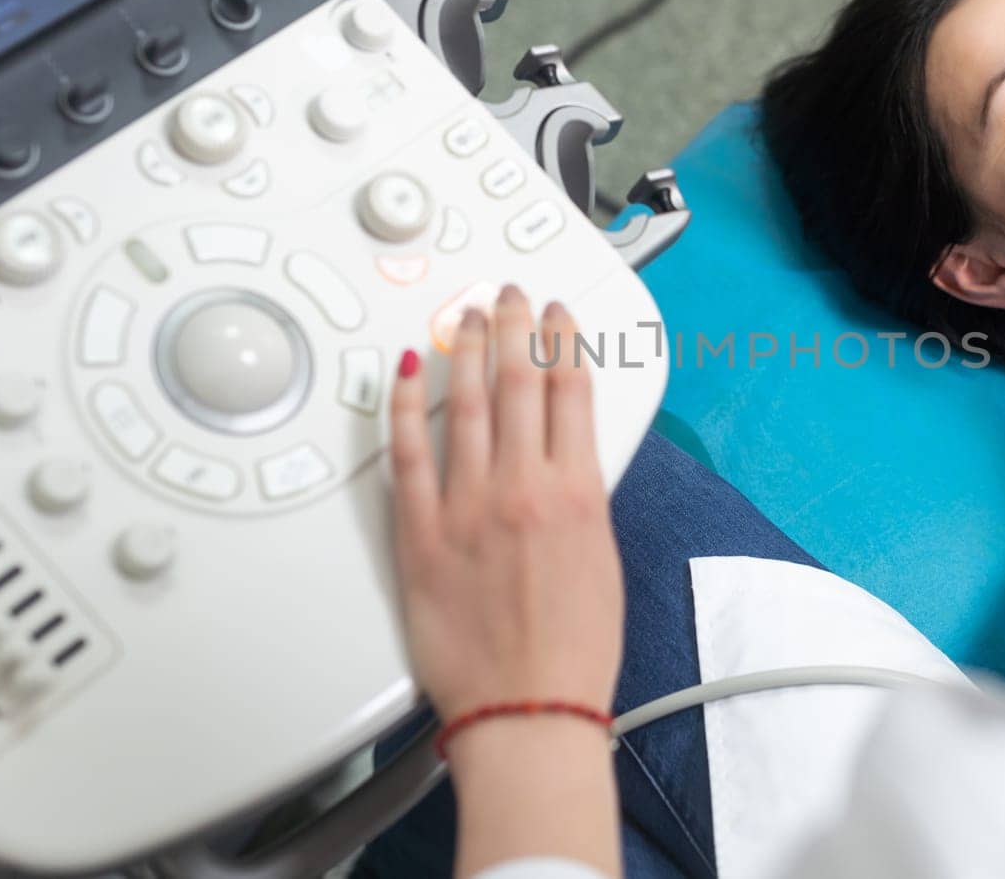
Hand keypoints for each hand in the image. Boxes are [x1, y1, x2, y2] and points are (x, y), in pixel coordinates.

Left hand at [388, 286, 622, 721]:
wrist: (528, 708)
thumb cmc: (573, 651)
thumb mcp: (602, 559)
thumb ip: (579, 499)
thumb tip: (561, 459)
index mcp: (577, 491)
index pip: (571, 390)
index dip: (563, 340)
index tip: (557, 315)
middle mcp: (523, 487)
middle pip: (518, 380)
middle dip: (514, 325)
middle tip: (506, 295)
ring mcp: (468, 506)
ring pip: (465, 403)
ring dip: (465, 349)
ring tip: (463, 315)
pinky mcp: (421, 534)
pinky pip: (408, 454)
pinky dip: (403, 407)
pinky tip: (403, 373)